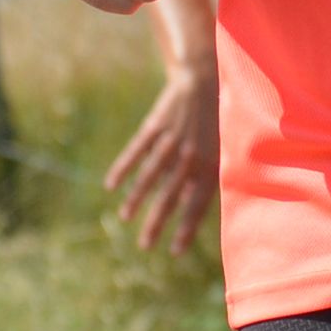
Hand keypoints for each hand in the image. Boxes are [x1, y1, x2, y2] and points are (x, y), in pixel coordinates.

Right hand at [106, 66, 218, 252]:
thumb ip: (207, 176)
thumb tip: (192, 206)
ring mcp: (172, 140)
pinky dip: (123, 168)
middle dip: (157, 223)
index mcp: (210, 163)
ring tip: (125, 218)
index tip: (174, 251)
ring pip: (151, 175)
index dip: (186, 228)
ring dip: (137, 198)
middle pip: (171, 196)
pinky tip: (111, 185)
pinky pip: (136, 151)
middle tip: (145, 246)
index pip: (197, 203)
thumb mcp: (219, 147)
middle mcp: (191, 155)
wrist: (204, 79)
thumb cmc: (215, 119)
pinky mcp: (155, 126)